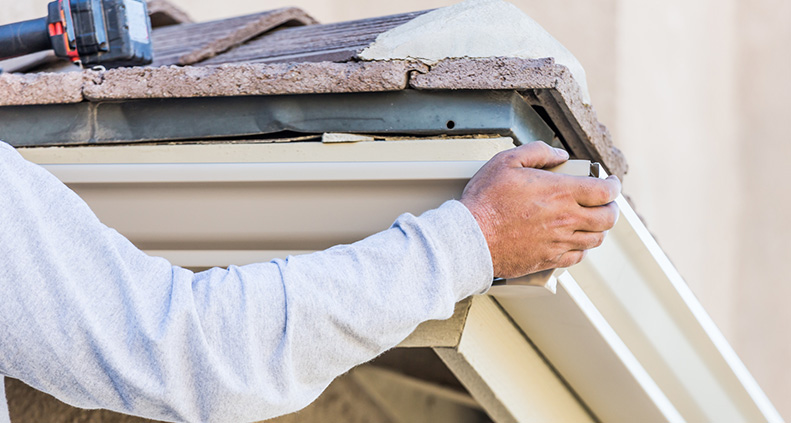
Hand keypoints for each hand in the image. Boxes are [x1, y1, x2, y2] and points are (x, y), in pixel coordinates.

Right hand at [460, 142, 620, 278]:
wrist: (470, 237)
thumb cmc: (485, 201)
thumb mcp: (506, 161)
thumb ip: (537, 152)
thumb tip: (558, 154)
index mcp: (560, 193)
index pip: (605, 191)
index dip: (613, 186)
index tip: (610, 183)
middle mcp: (565, 219)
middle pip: (608, 218)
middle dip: (612, 208)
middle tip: (606, 203)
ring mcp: (558, 242)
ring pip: (595, 239)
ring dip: (599, 228)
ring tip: (592, 221)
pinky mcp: (548, 259)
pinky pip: (576, 257)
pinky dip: (581, 248)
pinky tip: (573, 241)